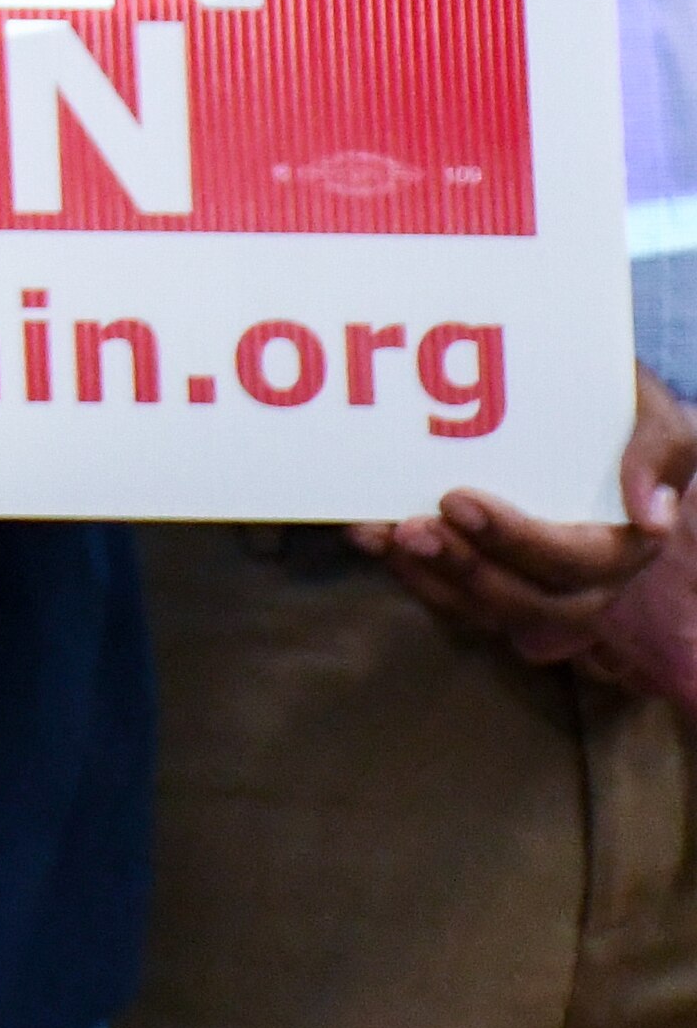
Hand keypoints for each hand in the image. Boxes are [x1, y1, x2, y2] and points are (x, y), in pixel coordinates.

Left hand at [352, 371, 696, 665]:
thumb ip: (656, 451)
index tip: (458, 501)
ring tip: (379, 535)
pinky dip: (408, 572)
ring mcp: (531, 590)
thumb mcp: (653, 419)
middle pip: (523, 601)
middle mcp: (581, 585)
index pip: (574, 562)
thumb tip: (652, 517)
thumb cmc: (620, 418)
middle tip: (411, 527)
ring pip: (479, 609)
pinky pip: (448, 598)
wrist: (587, 425)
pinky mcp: (487, 583)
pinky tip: (370, 536)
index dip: (516, 541)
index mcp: (623, 548)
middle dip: (463, 568)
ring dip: (425, 576)